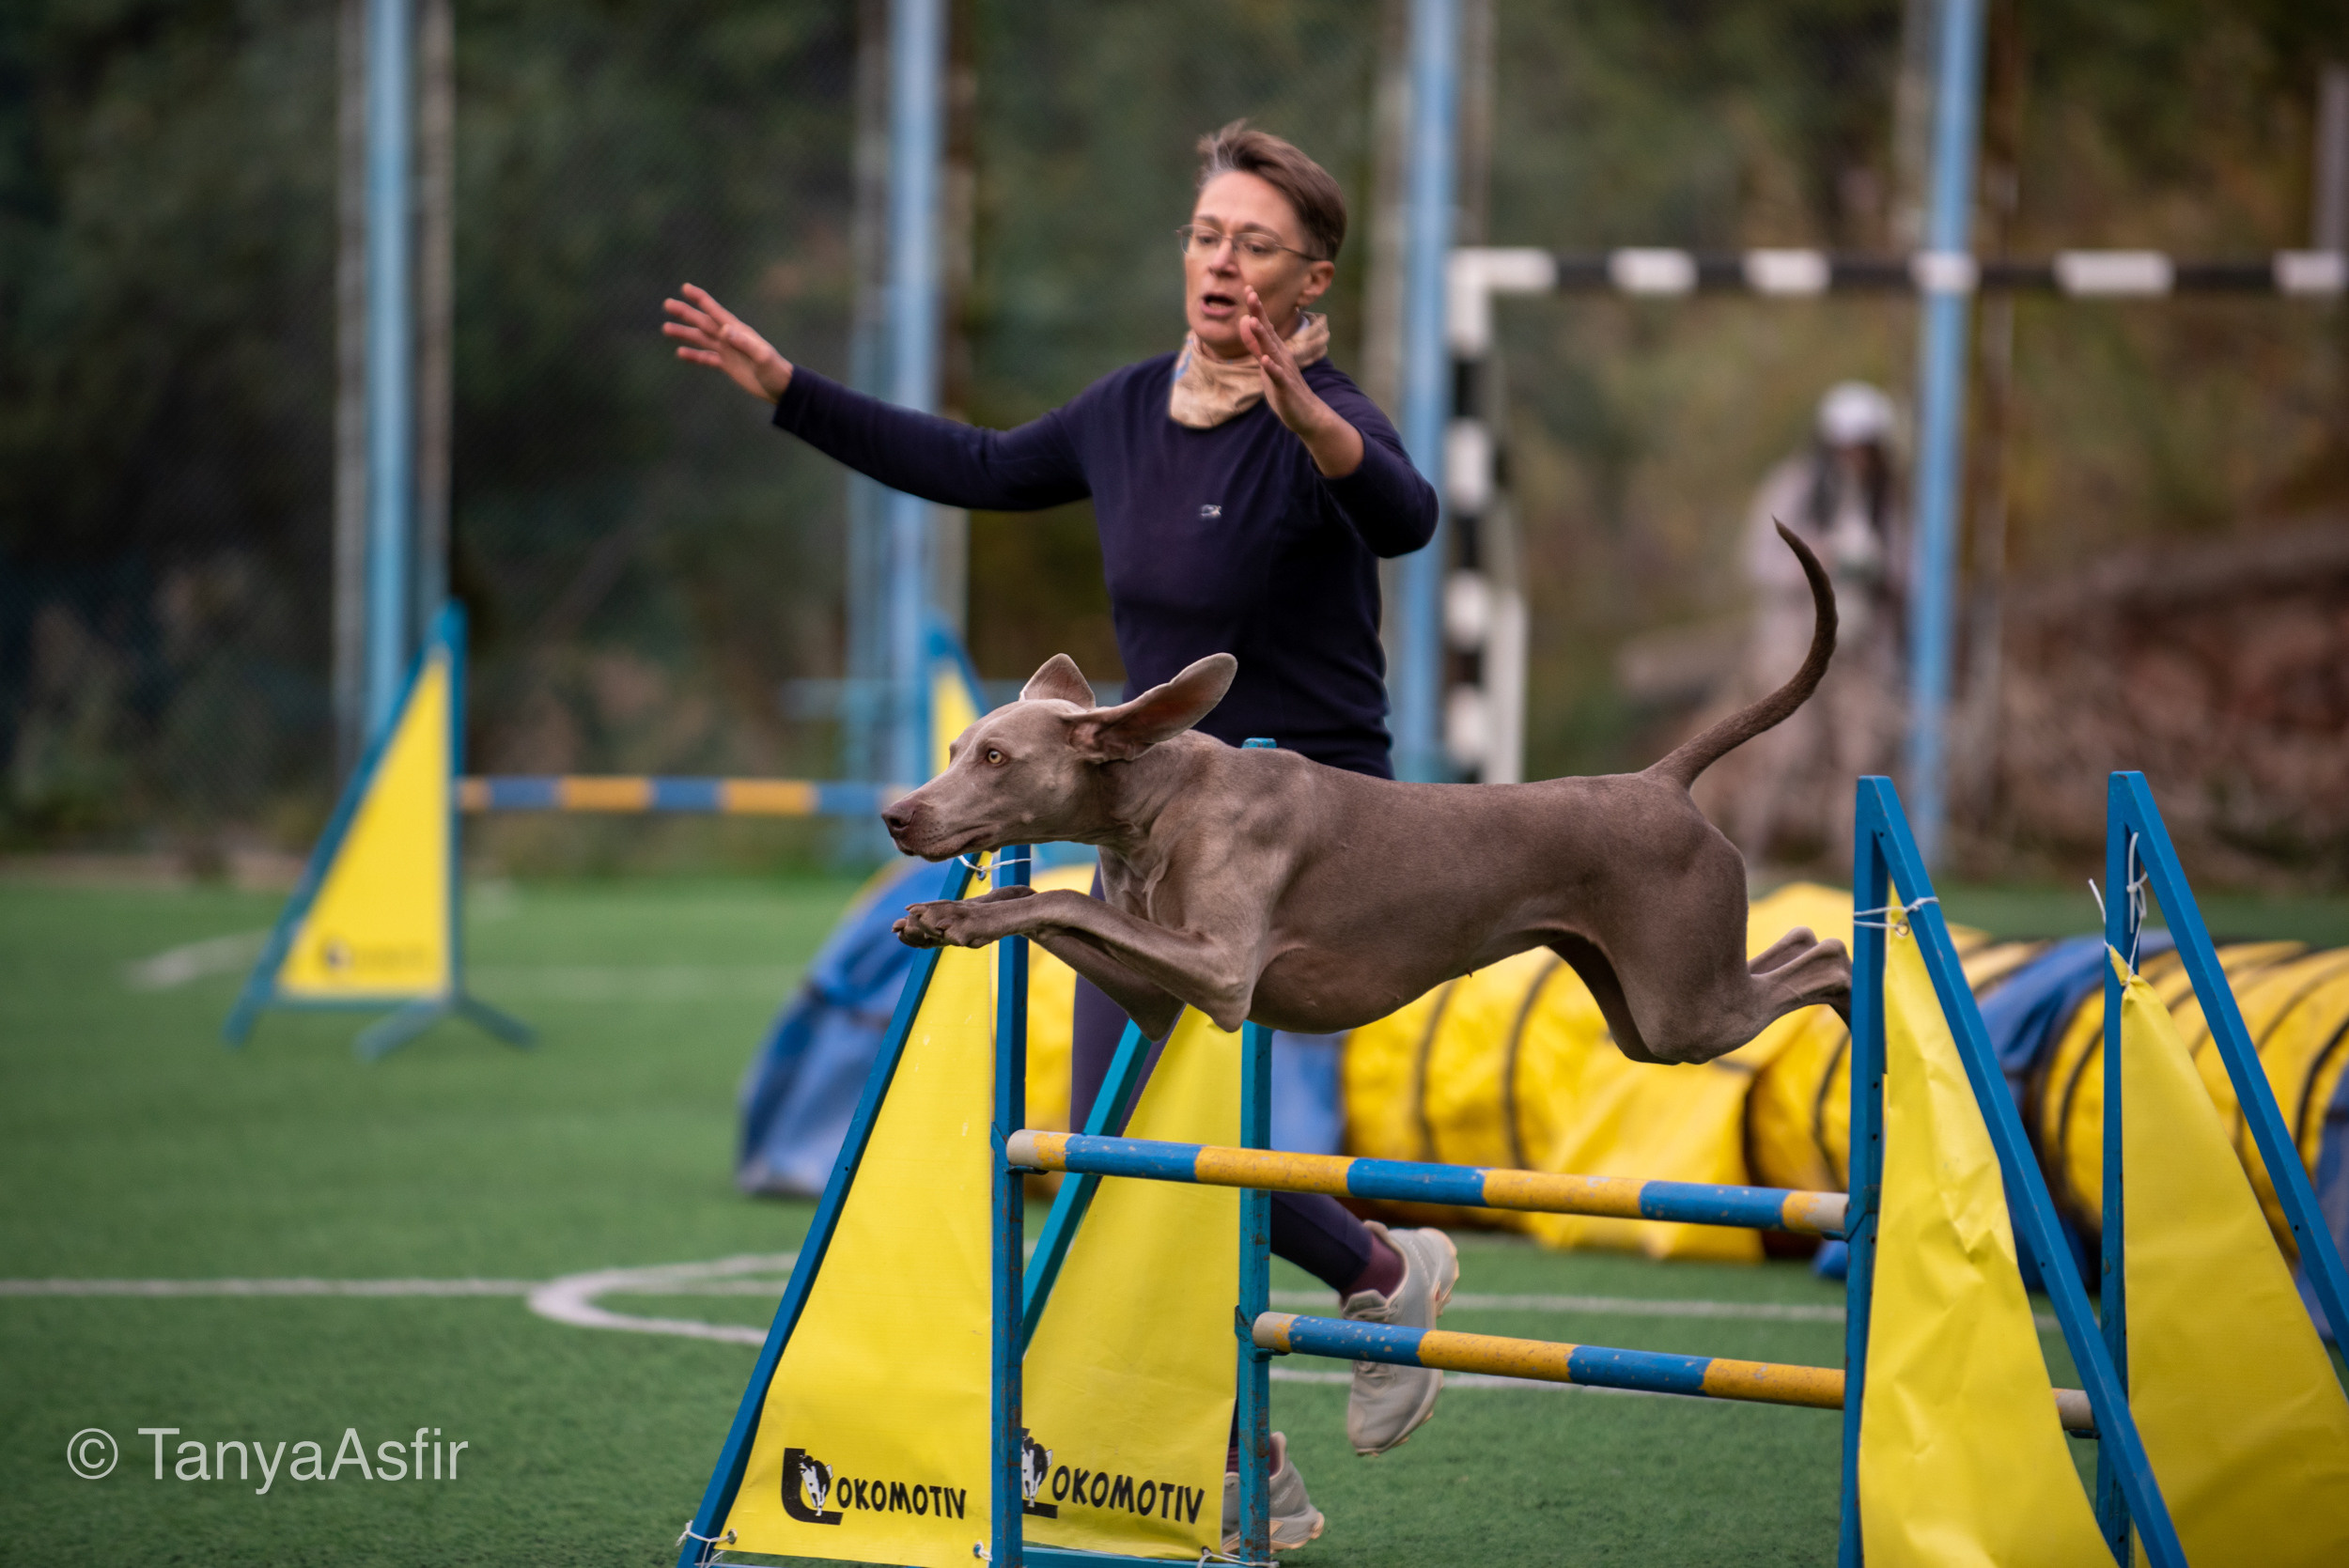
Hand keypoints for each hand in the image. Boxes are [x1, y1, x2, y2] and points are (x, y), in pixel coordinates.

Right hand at [663, 283, 792, 402]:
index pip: (716, 312)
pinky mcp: (728, 365)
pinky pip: (707, 358)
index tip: (685, 288)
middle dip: (686, 313)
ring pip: (701, 339)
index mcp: (738, 332)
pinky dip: (694, 356)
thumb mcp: (762, 357)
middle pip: (703, 322)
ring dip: (684, 333)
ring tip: (666, 328)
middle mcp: (731, 338)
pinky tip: (680, 353)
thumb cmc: (776, 371)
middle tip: (667, 303)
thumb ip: (744, 343)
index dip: (701, 299)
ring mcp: (728, 351)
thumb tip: (724, 329)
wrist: (782, 389)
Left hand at [1237, 286, 1362, 477]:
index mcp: (1276, 351)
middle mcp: (1281, 356)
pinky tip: (1265, 360)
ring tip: (1253, 321)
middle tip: (1250, 293)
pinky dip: (1271, 368)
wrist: (1307, 414)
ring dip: (1262, 336)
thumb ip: (1256, 345)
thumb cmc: (1286, 389)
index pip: (1264, 326)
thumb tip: (1246, 324)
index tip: (1248, 289)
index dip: (1256, 309)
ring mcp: (1284, 371)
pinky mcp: (1285, 387)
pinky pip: (1278, 376)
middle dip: (1258, 313)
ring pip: (1272, 351)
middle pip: (1268, 332)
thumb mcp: (1267, 365)